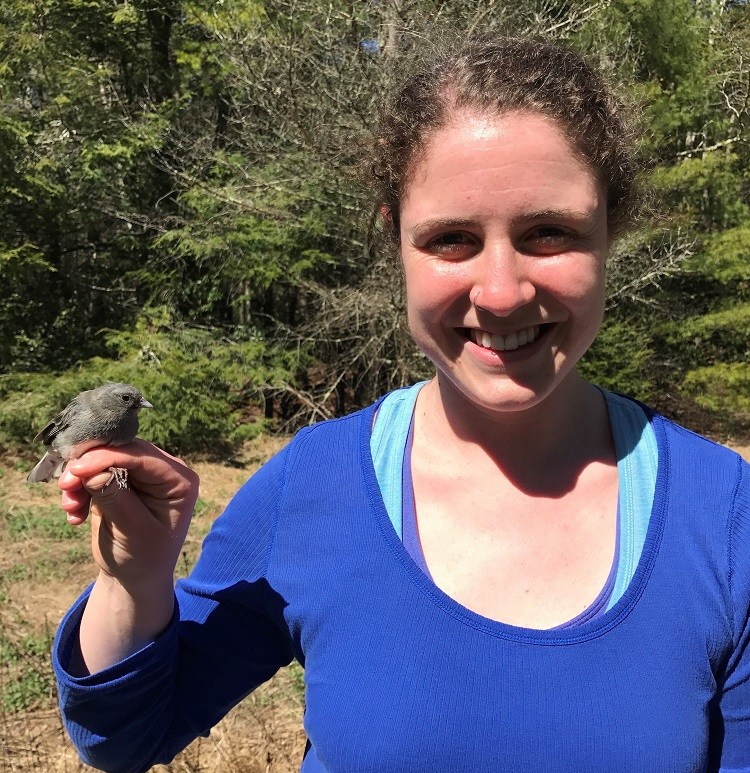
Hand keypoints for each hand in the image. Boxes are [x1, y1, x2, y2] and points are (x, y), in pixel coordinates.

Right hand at [57, 439, 199, 589]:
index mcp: (180, 480)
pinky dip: (78, 489)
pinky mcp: (119, 481)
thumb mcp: (132, 530)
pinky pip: (92, 473)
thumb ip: (115, 498)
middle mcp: (163, 470)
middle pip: (121, 451)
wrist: (134, 577)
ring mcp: (140, 474)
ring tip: (70, 508)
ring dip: (79, 480)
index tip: (77, 468)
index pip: (142, 456)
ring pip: (102, 460)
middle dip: (88, 467)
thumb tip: (92, 471)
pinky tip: (75, 516)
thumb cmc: (144, 557)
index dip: (108, 457)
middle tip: (64, 486)